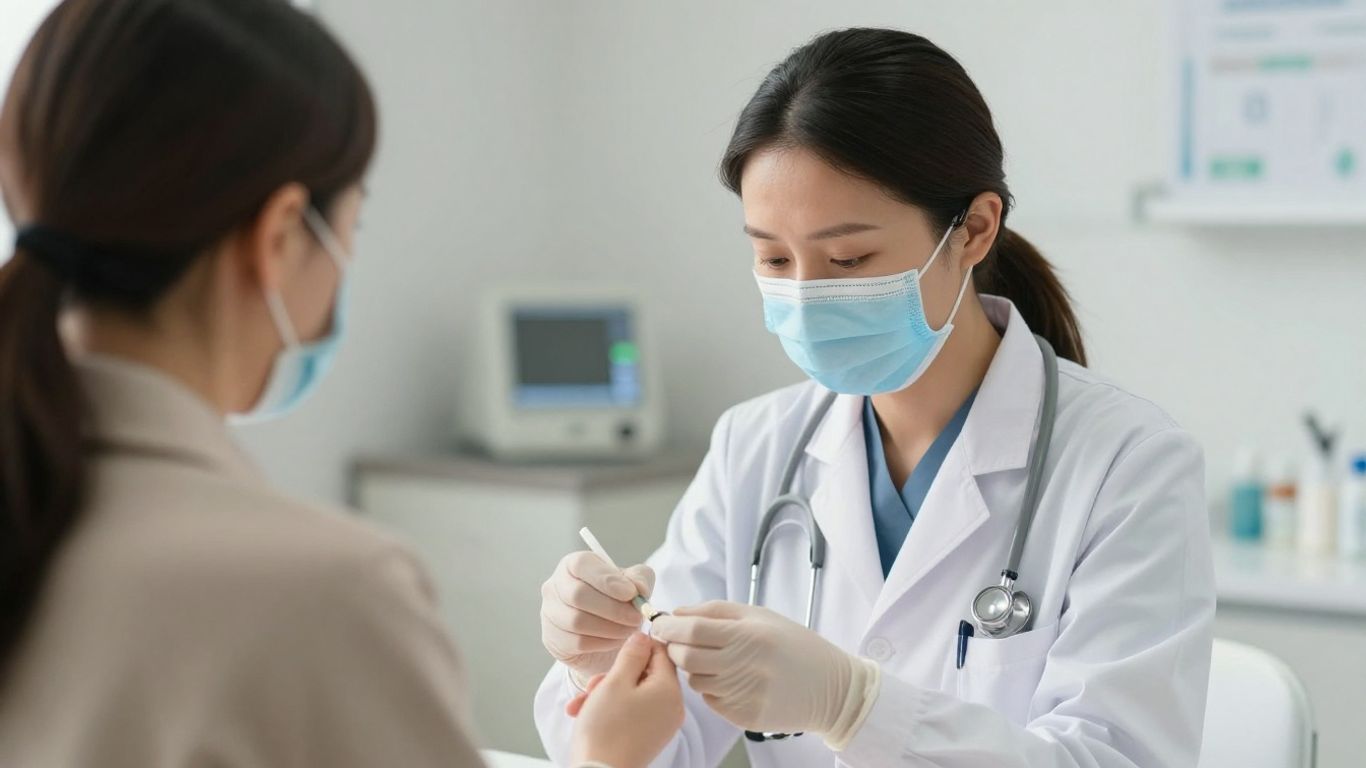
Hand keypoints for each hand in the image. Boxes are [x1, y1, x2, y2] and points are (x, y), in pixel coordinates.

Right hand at [541, 551, 654, 678]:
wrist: (607, 636)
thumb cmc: (617, 602)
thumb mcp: (634, 585)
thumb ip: (640, 579)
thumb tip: (639, 588)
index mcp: (573, 565)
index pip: (581, 565)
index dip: (606, 579)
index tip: (631, 593)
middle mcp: (555, 585)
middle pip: (578, 595)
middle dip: (613, 608)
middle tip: (636, 617)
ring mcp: (550, 612)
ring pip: (577, 621)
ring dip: (610, 627)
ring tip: (629, 629)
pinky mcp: (552, 638)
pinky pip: (577, 642)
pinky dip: (603, 643)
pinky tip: (616, 640)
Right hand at [570, 632, 684, 767]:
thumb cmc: (606, 729)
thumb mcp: (615, 682)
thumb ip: (632, 655)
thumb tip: (643, 637)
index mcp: (670, 691)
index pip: (662, 652)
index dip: (638, 646)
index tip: (618, 650)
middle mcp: (672, 708)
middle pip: (645, 675)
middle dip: (614, 675)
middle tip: (593, 684)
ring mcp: (661, 725)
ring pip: (634, 694)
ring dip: (606, 693)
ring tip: (582, 703)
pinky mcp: (648, 738)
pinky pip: (632, 712)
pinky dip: (610, 710)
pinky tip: (584, 714)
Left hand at [651, 601, 869, 737]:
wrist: (831, 688)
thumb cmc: (794, 645)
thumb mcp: (759, 615)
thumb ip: (715, 611)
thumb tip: (676, 612)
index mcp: (749, 636)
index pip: (691, 631)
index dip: (669, 626)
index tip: (661, 623)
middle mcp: (744, 666)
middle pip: (686, 658)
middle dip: (675, 647)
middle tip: (681, 641)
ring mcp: (744, 695)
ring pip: (695, 681)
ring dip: (694, 668)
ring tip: (715, 660)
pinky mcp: (744, 717)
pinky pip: (710, 700)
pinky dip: (712, 687)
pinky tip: (732, 679)